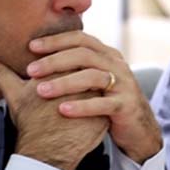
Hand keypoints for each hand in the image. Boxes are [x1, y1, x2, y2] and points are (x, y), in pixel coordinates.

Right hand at [0, 54, 107, 169]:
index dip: (67, 58)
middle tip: (77, 80)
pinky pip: (107, 104)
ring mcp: (94, 101)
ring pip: (101, 84)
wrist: (46, 154)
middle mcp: (80, 85)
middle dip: (84, 70)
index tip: (62, 66)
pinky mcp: (104, 116)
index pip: (72, 55)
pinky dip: (103, 103)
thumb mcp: (14, 94)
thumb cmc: (30, 123)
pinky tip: (96, 107)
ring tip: (88, 93)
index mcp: (61, 74)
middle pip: (89, 67)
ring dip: (96, 85)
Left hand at [25, 30, 161, 163]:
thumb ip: (72, 69)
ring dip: (64, 83)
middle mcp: (116, 65)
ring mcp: (124, 84)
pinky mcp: (127, 106)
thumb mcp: (91, 82)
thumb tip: (33, 61)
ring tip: (41, 91)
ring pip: (92, 77)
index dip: (55, 40)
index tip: (31, 47)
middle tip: (30, 70)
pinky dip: (82, 106)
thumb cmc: (106, 103)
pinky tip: (62, 110)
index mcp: (106, 55)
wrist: (138, 129)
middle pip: (83, 54)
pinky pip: (103, 104)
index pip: (80, 39)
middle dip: (54, 61)